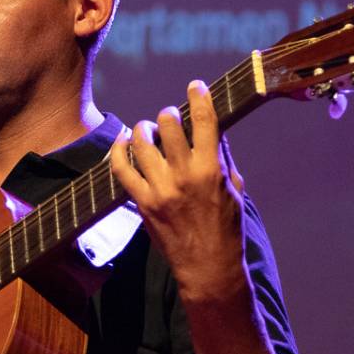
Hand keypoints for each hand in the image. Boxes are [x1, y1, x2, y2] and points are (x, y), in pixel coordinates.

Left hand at [110, 81, 247, 303]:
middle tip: (170, 119)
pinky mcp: (143, 203)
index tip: (195, 86)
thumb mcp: (234, 188)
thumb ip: (221, 156)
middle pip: (168, 124)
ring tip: (147, 129)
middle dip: (169, 115)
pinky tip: (123, 143)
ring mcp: (160, 189)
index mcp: (212, 169)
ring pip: (142, 142)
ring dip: (144, 128)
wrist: (208, 267)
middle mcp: (184, 175)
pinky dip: (119, 151)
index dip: (199, 96)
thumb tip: (214, 130)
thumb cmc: (227, 228)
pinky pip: (121, 169)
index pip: (204, 120)